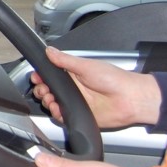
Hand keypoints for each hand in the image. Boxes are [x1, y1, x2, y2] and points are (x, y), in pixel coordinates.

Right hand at [30, 46, 161, 129]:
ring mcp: (75, 102)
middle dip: (41, 89)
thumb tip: (49, 51)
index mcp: (74, 74)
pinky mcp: (79, 115)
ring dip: (47, 101)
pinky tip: (57, 108)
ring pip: (53, 103)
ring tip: (50, 98)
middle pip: (48, 89)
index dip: (41, 76)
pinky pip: (62, 116)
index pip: (51, 75)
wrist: (129, 99)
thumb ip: (65, 60)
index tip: (36, 76)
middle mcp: (73, 88)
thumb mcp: (86, 66)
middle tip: (42, 88)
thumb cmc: (114, 79)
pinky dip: (56, 113)